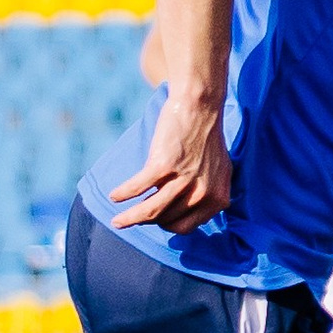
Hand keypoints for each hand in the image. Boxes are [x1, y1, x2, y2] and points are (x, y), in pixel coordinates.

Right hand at [106, 91, 232, 231]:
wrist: (200, 105)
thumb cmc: (206, 136)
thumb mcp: (218, 171)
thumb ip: (209, 192)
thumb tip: (191, 212)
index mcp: (218, 199)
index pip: (186, 226)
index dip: (167, 225)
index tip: (156, 220)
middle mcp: (204, 193)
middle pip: (167, 220)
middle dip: (148, 221)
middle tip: (134, 216)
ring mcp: (184, 180)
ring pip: (150, 212)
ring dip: (129, 219)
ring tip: (116, 221)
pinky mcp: (164, 165)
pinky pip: (138, 188)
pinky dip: (123, 194)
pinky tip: (114, 196)